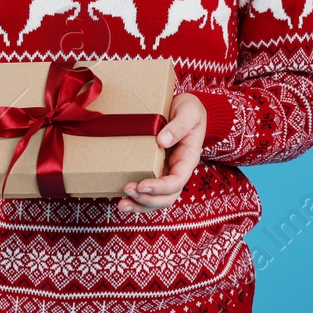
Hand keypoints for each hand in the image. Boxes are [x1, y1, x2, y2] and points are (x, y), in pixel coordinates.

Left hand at [119, 92, 205, 212]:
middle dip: (147, 199)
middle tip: (128, 190)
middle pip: (166, 197)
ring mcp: (166, 172)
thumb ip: (179, 126)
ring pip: (156, 199)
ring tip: (121, 204)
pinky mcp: (154, 169)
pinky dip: (136, 198)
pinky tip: (122, 198)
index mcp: (188, 159)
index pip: (177, 182)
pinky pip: (148, 190)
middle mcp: (177, 170)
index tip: (142, 185)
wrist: (186, 107)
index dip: (160, 188)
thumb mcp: (189, 112)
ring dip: (140, 205)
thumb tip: (162, 140)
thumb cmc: (190, 109)